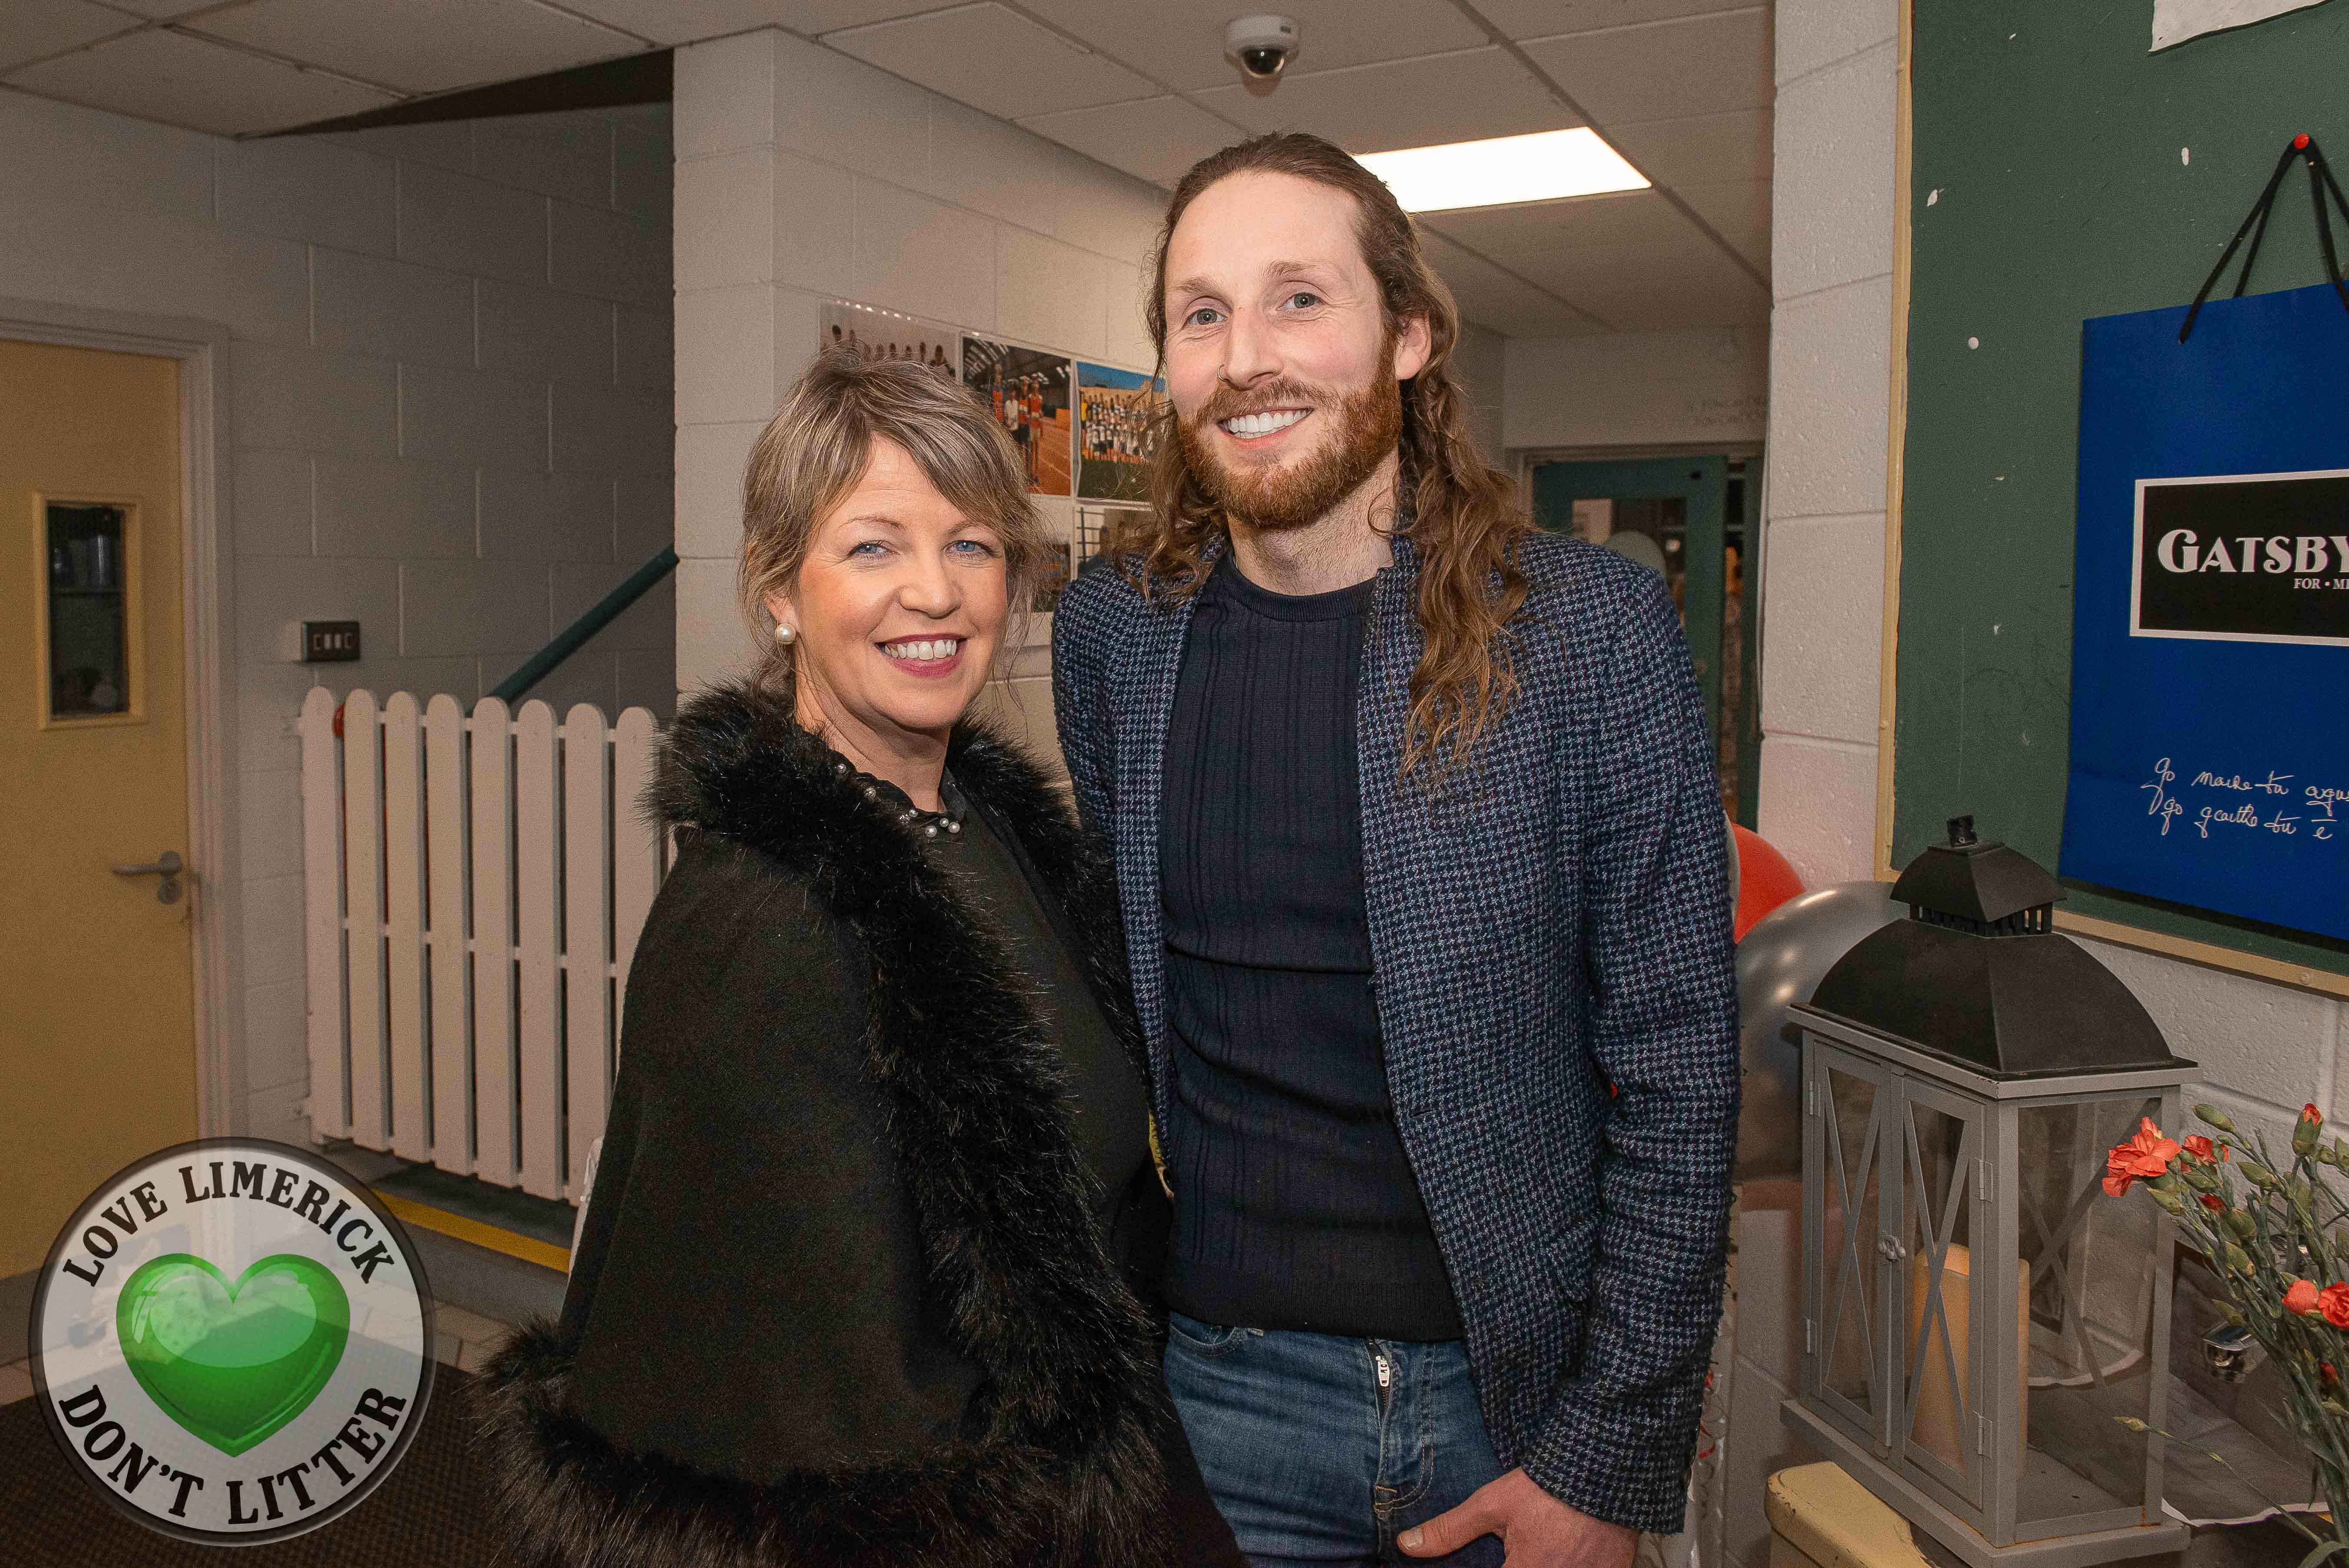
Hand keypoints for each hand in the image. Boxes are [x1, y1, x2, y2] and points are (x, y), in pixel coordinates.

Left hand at [1398, 1468, 1635, 1566]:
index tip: (1493, 1559)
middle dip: (1516, 1564)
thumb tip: (1407, 1546)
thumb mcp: (1492, 1505)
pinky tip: (1559, 1551)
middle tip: (1514, 1551)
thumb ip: (1450, 1531)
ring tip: (1536, 1547)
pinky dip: (1566, 1564)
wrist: (1603, 1468)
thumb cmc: (1545, 1488)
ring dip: (1538, 1563)